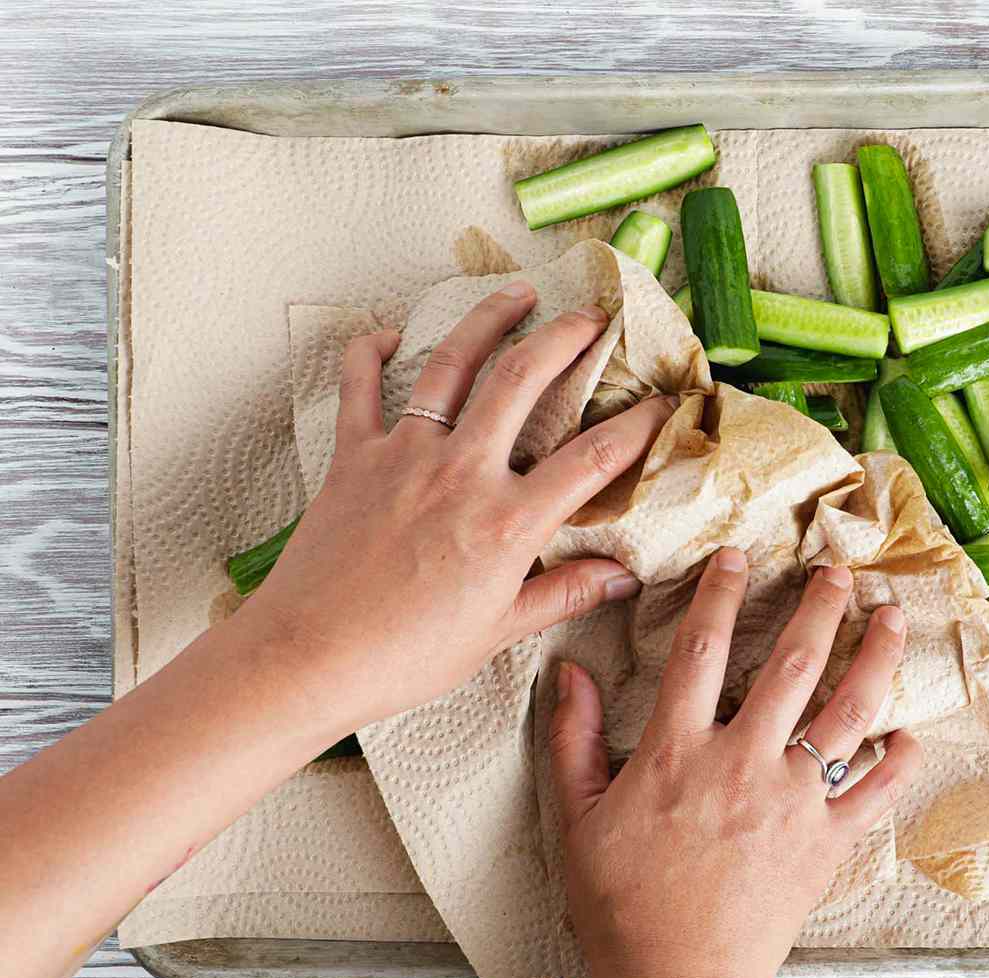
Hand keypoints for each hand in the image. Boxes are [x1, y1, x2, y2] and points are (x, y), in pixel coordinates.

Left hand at [240, 283, 675, 733]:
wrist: (309, 656)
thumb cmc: (406, 655)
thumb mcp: (498, 632)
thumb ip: (563, 594)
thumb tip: (621, 579)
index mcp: (508, 522)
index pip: (593, 458)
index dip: (638, 425)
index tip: (663, 403)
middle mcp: (462, 473)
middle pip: (523, 379)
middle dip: (566, 337)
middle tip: (594, 316)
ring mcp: (404, 457)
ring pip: (453, 366)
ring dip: (489, 320)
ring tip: (517, 293)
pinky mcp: (353, 457)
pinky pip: (360, 388)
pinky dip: (370, 353)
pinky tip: (388, 334)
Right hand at [548, 548, 923, 977]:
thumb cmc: (622, 907)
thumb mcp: (578, 819)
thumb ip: (571, 740)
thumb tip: (567, 672)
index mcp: (678, 751)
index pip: (702, 648)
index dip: (721, 593)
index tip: (739, 557)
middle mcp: (743, 762)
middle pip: (792, 664)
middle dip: (819, 608)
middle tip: (838, 571)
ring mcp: (793, 802)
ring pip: (846, 713)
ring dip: (874, 659)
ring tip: (890, 619)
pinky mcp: (826, 844)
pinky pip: (874, 793)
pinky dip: (897, 762)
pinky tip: (910, 736)